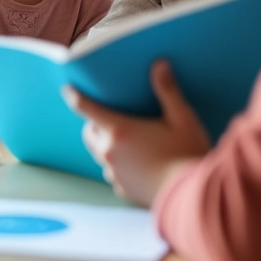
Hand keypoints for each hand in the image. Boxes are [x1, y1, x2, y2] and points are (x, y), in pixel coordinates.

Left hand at [64, 60, 210, 206]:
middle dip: (94, 124)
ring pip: (100, 155)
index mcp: (120, 131)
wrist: (194, 197)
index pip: (87, 109)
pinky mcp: (123, 189)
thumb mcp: (182, 118)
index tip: (67, 89)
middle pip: (89, 134)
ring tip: (127, 141)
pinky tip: (138, 164)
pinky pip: (113, 173)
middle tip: (110, 118)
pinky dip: (119, 166)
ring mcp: (115, 173)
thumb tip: (159, 64)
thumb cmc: (188, 154)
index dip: (75, 97)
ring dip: (107, 146)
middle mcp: (110, 153)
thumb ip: (167, 91)